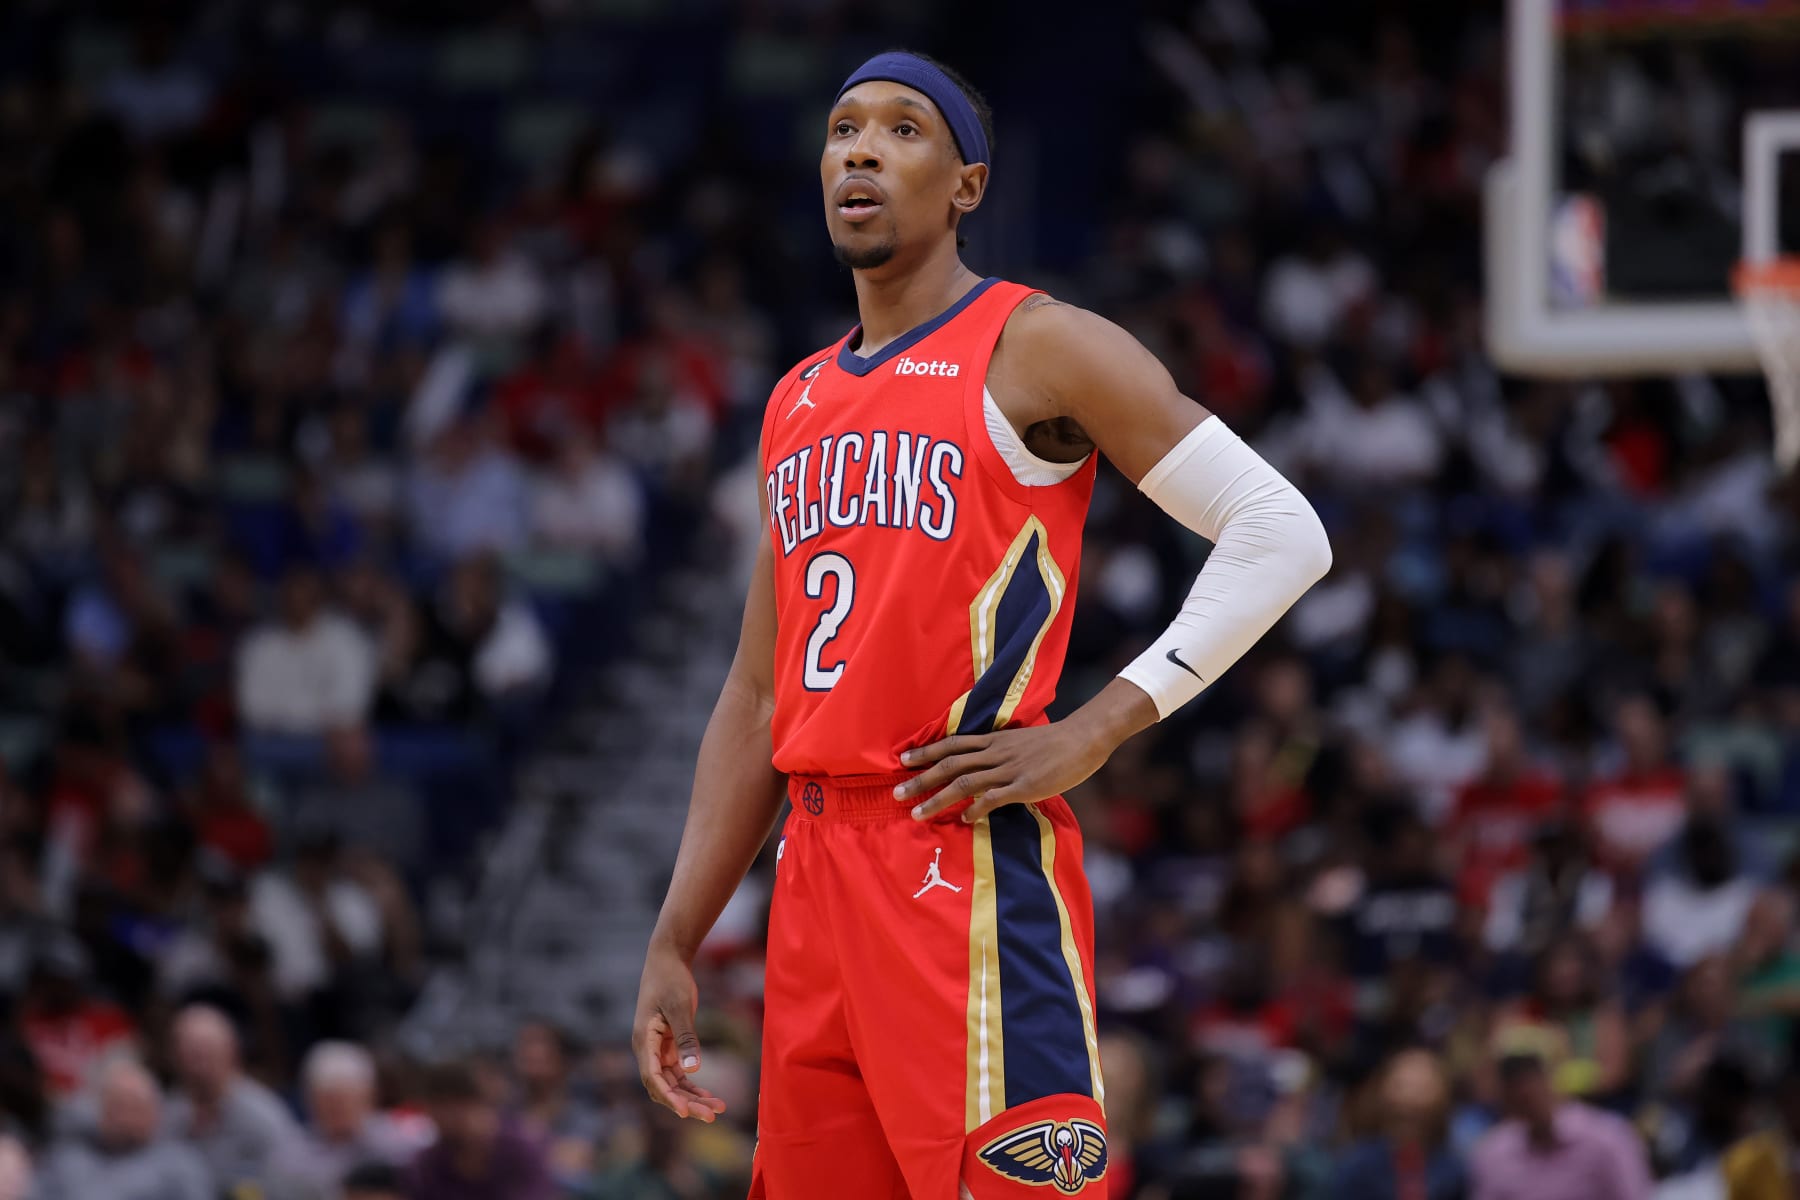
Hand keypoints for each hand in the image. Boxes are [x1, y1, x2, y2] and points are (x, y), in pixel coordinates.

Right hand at [632, 944, 725, 1121]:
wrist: (667, 958)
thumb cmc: (670, 979)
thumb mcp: (679, 1006)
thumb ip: (686, 1038)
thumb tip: (692, 1071)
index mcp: (643, 1040)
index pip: (653, 1077)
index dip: (669, 1097)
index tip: (686, 1112)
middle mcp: (647, 1049)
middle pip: (663, 1086)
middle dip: (686, 1103)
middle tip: (712, 1116)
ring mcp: (657, 1049)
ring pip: (672, 1083)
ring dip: (692, 1097)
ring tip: (718, 1109)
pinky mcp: (668, 1046)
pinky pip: (679, 1073)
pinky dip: (692, 1085)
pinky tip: (709, 1095)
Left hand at [895, 721, 1114, 823]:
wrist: (1082, 739)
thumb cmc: (1054, 742)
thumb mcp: (1020, 742)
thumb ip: (1000, 753)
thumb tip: (983, 766)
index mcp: (993, 740)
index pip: (952, 745)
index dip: (926, 752)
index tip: (902, 760)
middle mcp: (995, 752)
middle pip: (950, 765)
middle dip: (921, 779)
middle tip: (897, 793)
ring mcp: (1009, 769)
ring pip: (965, 783)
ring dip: (939, 798)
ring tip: (918, 814)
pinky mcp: (1024, 786)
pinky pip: (994, 798)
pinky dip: (976, 808)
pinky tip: (964, 819)